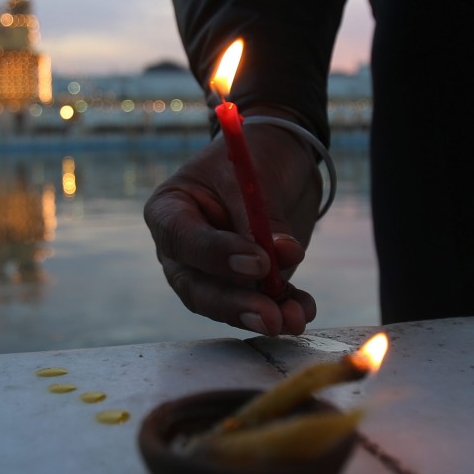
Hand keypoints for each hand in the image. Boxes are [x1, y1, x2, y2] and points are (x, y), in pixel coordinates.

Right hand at [144, 110, 322, 334]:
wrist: (279, 160)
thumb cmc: (255, 155)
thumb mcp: (255, 174)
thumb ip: (264, 216)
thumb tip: (283, 254)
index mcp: (169, 210)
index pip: (183, 240)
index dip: (216, 256)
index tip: (259, 263)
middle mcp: (182, 249)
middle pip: (196, 287)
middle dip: (235, 304)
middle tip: (270, 316)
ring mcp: (210, 272)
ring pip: (225, 304)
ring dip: (261, 313)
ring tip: (295, 318)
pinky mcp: (243, 284)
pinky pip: (257, 304)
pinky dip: (282, 308)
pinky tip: (303, 309)